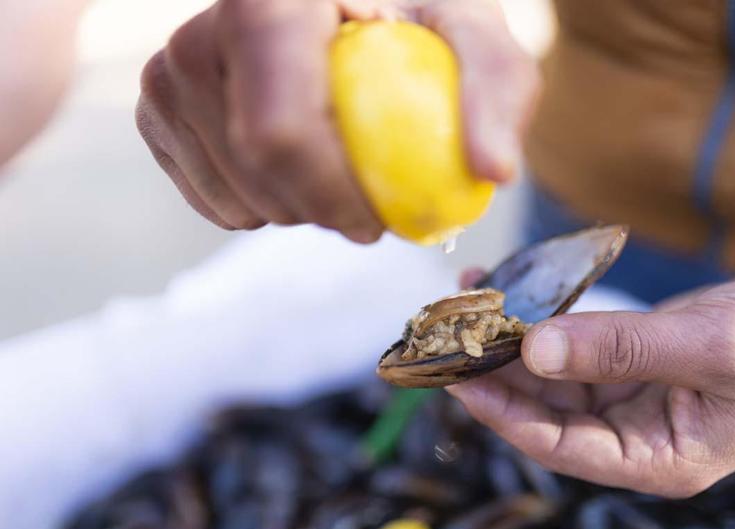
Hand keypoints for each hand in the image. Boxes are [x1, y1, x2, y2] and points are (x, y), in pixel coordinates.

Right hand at [136, 0, 538, 241]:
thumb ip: (495, 89)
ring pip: (234, 195)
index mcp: (268, 3)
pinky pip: (213, 201)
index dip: (331, 195)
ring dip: (299, 211)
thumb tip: (493, 168)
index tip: (381, 221)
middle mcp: (198, 34)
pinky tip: (295, 168)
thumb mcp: (472, 34)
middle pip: (254, 170)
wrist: (343, 4)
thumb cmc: (407, 20)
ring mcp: (168, 75)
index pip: (278, 129)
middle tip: (369, 204)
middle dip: (323, 210)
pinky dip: (265, 206)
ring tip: (335, 168)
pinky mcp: (158, 112)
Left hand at [447, 274, 734, 496]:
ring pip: (552, 378)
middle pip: (545, 412)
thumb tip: (536, 349)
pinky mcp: (626, 365)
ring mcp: (627, 400)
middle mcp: (633, 437)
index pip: (560, 446)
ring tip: (470, 301)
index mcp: (657, 459)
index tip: (460, 378)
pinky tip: (511, 292)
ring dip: (511, 343)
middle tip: (450, 333)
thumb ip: (623, 349)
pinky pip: (571, 349)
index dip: (505, 414)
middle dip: (497, 373)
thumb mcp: (711, 347)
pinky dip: (541, 324)